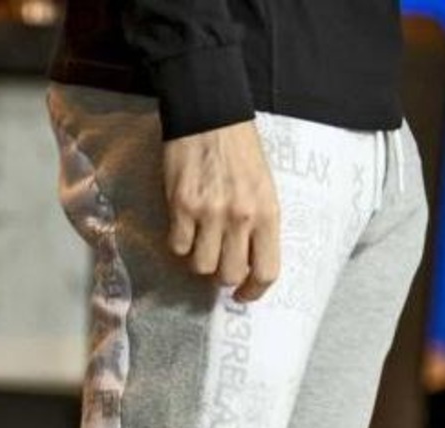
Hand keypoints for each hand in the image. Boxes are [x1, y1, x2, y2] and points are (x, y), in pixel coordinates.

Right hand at [163, 120, 280, 302]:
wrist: (210, 114)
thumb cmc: (239, 152)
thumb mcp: (263, 187)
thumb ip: (258, 225)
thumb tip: (246, 263)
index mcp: (267, 213)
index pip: (266, 272)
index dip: (253, 292)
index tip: (244, 294)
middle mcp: (240, 217)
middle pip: (229, 275)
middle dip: (222, 276)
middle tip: (219, 262)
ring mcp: (209, 213)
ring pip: (201, 266)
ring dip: (199, 260)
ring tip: (200, 242)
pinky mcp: (181, 206)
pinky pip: (178, 247)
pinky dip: (179, 243)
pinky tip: (184, 226)